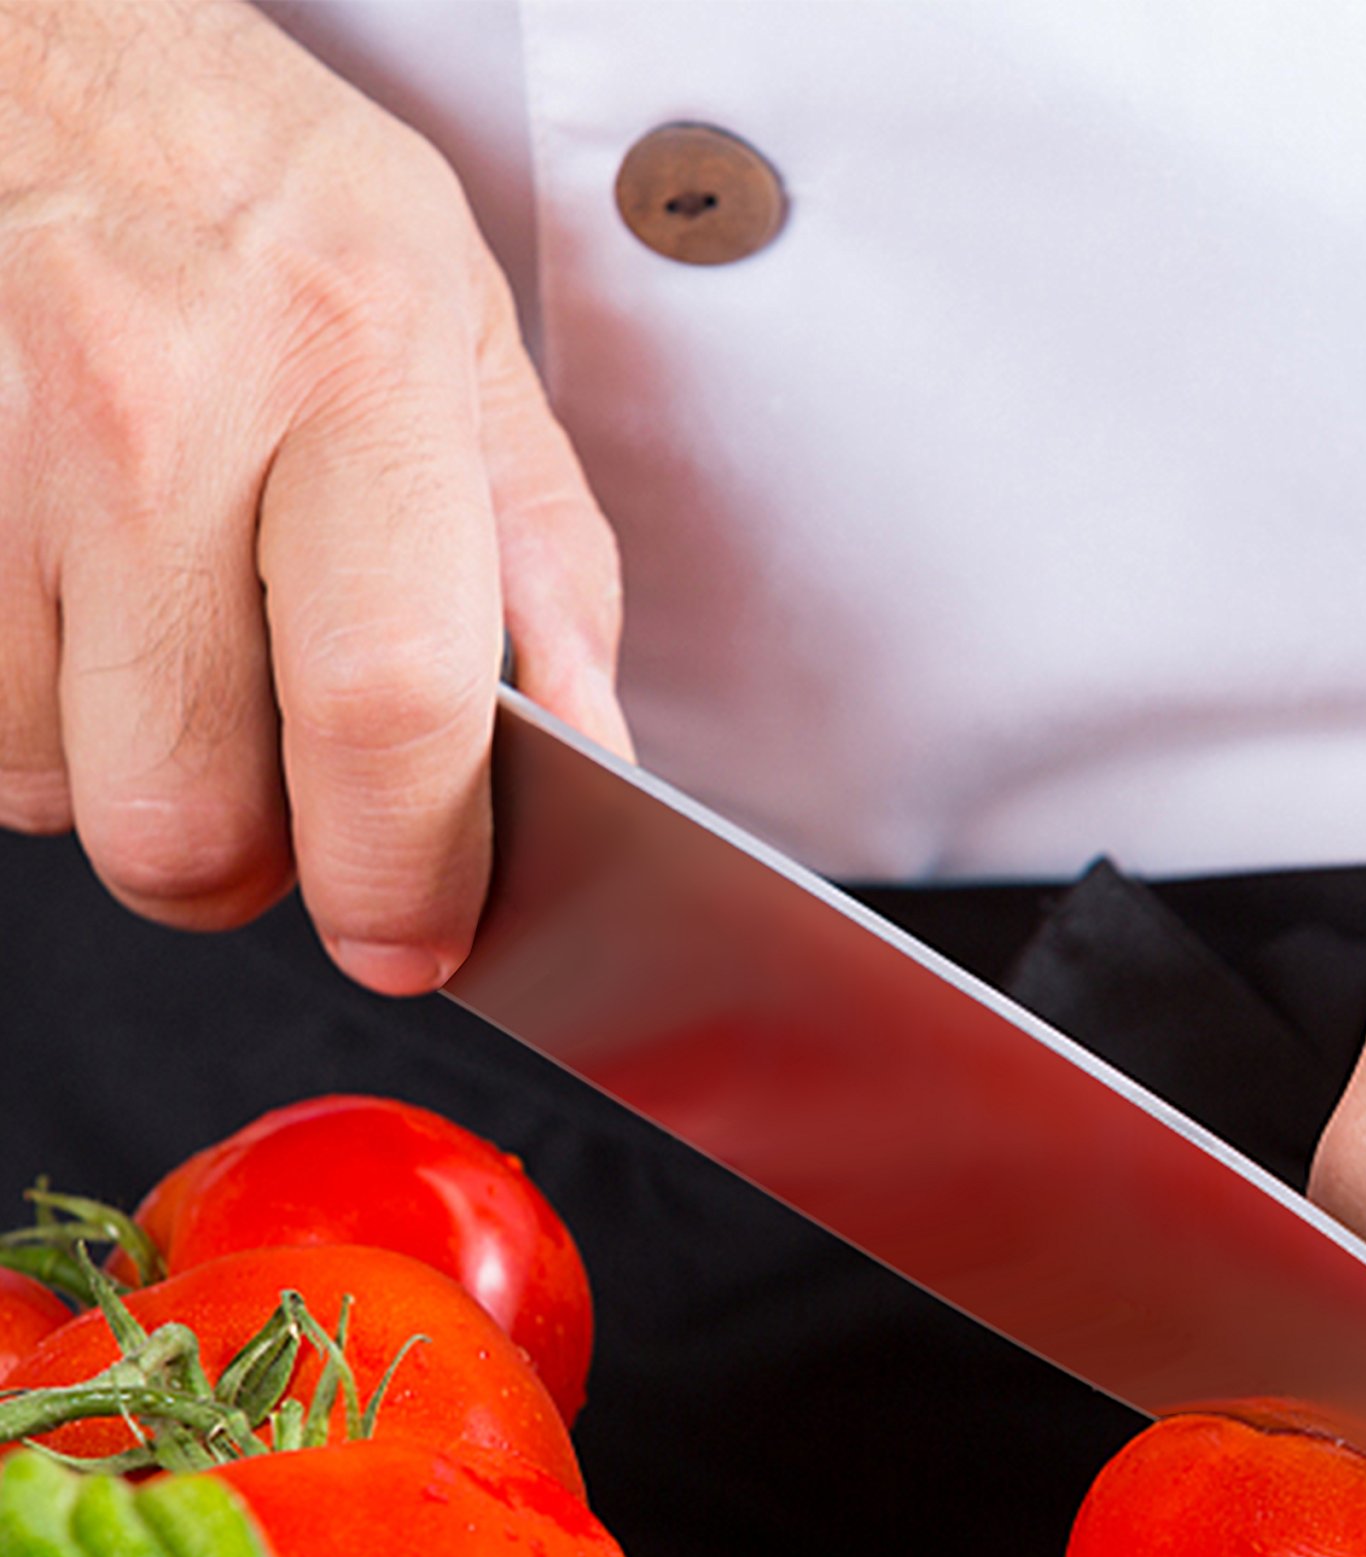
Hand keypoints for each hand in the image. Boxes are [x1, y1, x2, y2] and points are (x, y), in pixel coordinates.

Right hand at [0, 0, 625, 991]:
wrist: (39, 39)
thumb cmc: (269, 198)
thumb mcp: (463, 336)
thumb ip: (542, 568)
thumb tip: (591, 769)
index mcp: (352, 368)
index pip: (385, 707)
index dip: (404, 874)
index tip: (418, 938)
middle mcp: (154, 405)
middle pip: (186, 808)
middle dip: (251, 866)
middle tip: (289, 807)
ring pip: (51, 785)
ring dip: (128, 778)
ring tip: (177, 655)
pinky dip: (32, 718)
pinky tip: (84, 616)